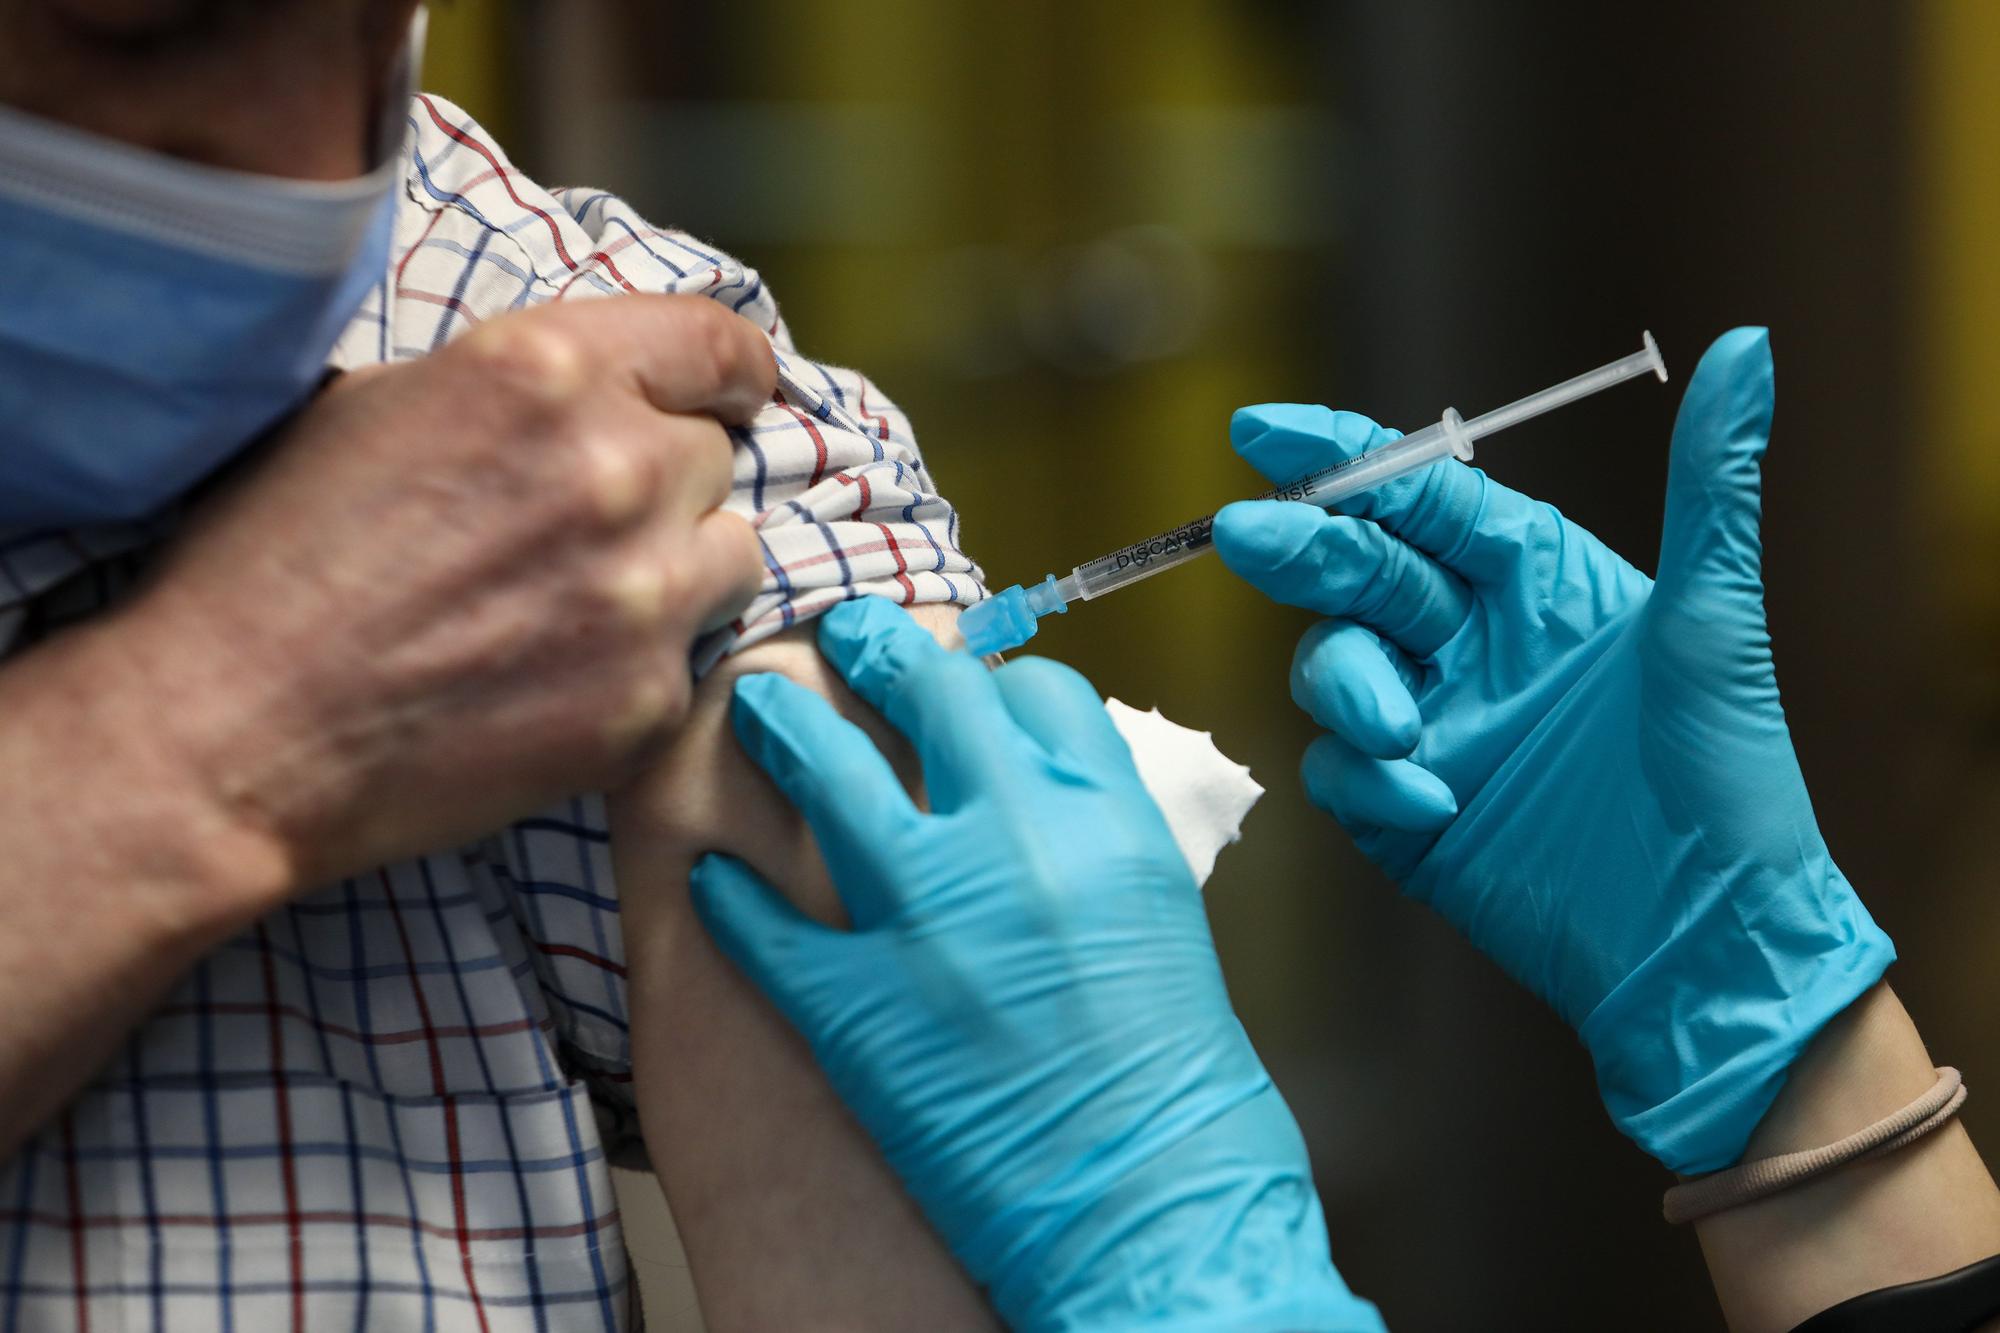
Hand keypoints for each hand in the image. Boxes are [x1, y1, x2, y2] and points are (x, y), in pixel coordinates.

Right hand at [104, 295, 772, 887]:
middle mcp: (614, 469)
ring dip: (675, 569)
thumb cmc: (271, 560)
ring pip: (729, 555)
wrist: (233, 730)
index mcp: (543, 371)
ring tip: (576, 604)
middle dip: (662, 483)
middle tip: (579, 528)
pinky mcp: (649, 700)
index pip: (714, 342)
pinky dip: (642, 663)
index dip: (736, 368)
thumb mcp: (379, 408)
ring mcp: (645, 592)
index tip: (741, 391)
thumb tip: (593, 396)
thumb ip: (515, 390)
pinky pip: (691, 658)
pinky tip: (552, 678)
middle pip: (709, 457)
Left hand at [690, 599, 1381, 1331]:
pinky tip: (715, 878)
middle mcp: (1018, 842)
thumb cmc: (1180, 1091)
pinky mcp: (855, 1005)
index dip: (988, 672)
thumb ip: (1092, 839)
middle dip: (873, 647)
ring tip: (754, 704)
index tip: (959, 679)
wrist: (1155, 1215)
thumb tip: (1030, 796)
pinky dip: (732, 894)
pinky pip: (763, 920)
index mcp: (1110, 820)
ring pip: (826, 772)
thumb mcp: (1161, 921)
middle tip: (839, 634)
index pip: (1036, 689)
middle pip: (926, 691)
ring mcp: (928, 918)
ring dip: (782, 728)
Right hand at [1211, 328, 1892, 1172]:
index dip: (1340, 457)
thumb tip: (1748, 347)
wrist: (1698, 941)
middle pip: (1358, 567)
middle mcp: (1472, 639)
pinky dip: (1365, 778)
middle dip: (1302, 548)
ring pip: (1331, 664)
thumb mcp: (1713, 621)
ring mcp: (1432, 723)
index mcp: (1534, 579)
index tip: (1263, 431)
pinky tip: (1430, 804)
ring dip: (1347, 684)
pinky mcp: (1405, 807)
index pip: (1418, 495)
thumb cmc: (1726, 776)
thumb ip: (1710, 484)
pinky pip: (1338, 770)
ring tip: (1403, 728)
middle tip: (1251, 537)